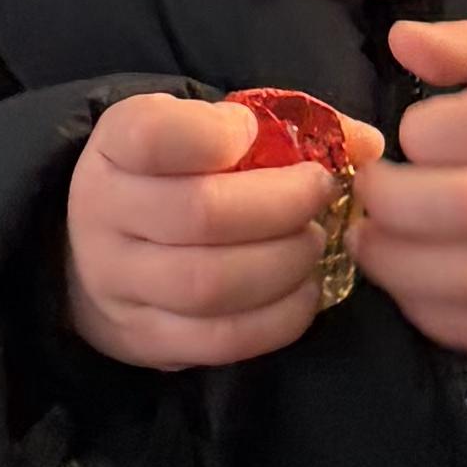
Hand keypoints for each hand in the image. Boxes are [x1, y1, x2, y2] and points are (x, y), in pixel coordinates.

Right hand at [65, 86, 378, 372]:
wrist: (99, 246)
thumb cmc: (174, 175)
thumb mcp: (206, 130)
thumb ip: (284, 127)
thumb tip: (367, 144)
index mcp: (116, 145)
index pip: (153, 136)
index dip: (214, 134)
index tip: (251, 132)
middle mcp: (103, 214)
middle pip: (201, 216)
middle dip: (281, 206)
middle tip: (318, 195)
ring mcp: (118, 283)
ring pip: (210, 284)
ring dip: (284, 264)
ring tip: (312, 245)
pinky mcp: (145, 339)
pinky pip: (220, 340)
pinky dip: (278, 318)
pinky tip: (302, 292)